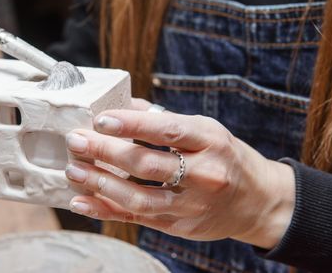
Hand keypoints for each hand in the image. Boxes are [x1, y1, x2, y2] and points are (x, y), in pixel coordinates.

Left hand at [65, 102, 295, 248]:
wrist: (258, 200)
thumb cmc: (225, 157)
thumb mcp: (205, 130)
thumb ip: (163, 118)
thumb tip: (121, 106)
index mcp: (210, 141)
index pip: (167, 130)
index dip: (131, 125)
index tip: (100, 119)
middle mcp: (204, 174)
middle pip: (147, 164)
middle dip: (106, 152)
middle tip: (77, 141)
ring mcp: (191, 204)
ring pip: (139, 197)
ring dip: (100, 184)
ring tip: (74, 170)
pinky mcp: (179, 226)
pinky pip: (137, 218)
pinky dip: (106, 211)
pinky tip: (82, 201)